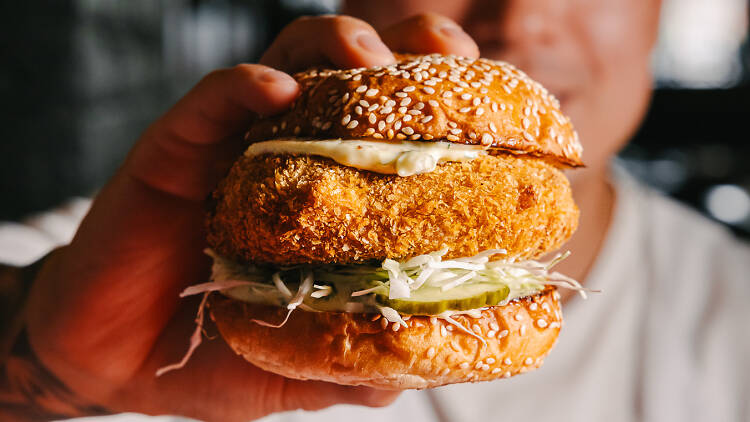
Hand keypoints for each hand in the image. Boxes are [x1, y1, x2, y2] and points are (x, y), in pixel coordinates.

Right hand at [23, 13, 477, 421]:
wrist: (123, 357)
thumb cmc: (220, 352)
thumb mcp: (304, 364)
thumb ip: (361, 357)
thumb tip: (429, 359)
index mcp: (329, 196)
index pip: (399, 131)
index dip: (450, 110)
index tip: (501, 113)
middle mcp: (290, 154)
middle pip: (359, 72)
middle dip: (411, 49)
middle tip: (450, 58)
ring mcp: (235, 144)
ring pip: (293, 60)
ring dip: (338, 47)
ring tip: (371, 62)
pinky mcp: (177, 148)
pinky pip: (212, 98)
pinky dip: (245, 85)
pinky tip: (278, 89)